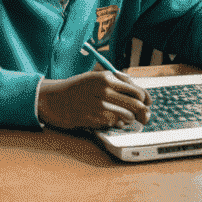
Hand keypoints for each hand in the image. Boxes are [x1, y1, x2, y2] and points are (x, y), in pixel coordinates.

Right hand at [37, 70, 151, 129]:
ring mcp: (99, 104)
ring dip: (129, 119)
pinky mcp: (95, 117)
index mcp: (106, 77)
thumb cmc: (77, 90)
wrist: (53, 99)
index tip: (147, 104)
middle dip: (143, 113)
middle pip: (137, 104)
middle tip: (143, 117)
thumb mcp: (96, 79)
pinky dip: (117, 124)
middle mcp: (104, 89)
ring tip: (120, 117)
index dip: (146, 99)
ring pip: (129, 116)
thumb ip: (118, 84)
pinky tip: (109, 120)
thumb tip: (144, 98)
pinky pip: (117, 124)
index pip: (137, 90)